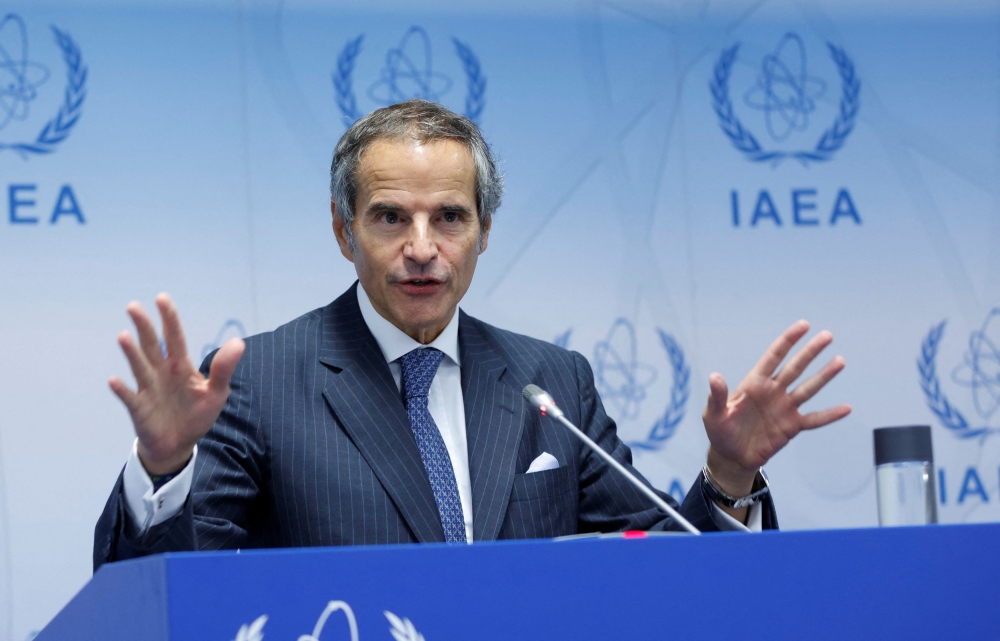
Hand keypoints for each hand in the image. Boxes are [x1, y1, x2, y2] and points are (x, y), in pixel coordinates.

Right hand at [109, 294, 244, 474]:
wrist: (179, 444)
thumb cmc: (196, 414)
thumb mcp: (216, 392)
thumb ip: (224, 369)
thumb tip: (239, 342)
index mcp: (181, 365)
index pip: (174, 337)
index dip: (169, 318)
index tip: (162, 298)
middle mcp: (161, 372)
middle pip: (151, 345)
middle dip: (144, 326)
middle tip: (134, 306)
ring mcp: (148, 389)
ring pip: (139, 367)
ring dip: (131, 353)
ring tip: (124, 336)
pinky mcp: (140, 408)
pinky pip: (130, 397)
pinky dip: (122, 390)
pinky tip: (114, 380)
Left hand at [702, 320, 850, 502]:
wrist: (732, 457)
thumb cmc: (720, 432)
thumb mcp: (714, 414)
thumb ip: (717, 396)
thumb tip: (714, 376)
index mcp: (754, 383)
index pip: (774, 356)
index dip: (788, 340)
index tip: (804, 325)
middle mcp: (773, 391)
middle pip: (795, 367)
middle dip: (811, 351)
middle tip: (828, 336)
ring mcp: (784, 408)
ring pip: (808, 388)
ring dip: (824, 376)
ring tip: (840, 361)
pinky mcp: (792, 426)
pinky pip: (814, 419)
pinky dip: (829, 415)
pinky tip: (847, 408)